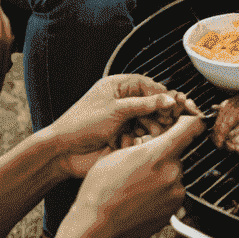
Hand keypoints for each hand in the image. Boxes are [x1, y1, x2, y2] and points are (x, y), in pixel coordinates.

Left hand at [50, 74, 200, 178]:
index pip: (150, 85)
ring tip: (153, 133)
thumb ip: (144, 104)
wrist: (62, 151)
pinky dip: (142, 139)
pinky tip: (137, 142)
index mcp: (119, 86)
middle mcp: (123, 101)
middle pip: (152, 104)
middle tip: (170, 120)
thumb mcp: (116, 109)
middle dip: (161, 113)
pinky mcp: (123, 137)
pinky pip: (140, 135)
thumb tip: (168, 99)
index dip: (164, 95)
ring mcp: (123, 119)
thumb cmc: (80, 124)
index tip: (176, 105)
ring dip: (152, 128)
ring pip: (148, 121)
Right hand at [71, 112, 202, 237]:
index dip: (190, 122)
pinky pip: (171, 194)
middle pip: (177, 154)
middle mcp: (172, 174)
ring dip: (160, 176)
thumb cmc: (99, 193)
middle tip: (141, 166)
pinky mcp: (172, 212)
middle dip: (162, 156)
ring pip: (173, 175)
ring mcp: (174, 195)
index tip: (189, 122)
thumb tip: (145, 138)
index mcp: (159, 155)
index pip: (191, 128)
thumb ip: (138, 143)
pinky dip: (160, 194)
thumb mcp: (115, 155)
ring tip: (136, 187)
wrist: (95, 230)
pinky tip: (139, 200)